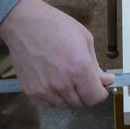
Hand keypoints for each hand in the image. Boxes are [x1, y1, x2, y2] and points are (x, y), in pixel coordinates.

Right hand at [0, 0, 114, 107]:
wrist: (24, 23)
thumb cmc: (53, 26)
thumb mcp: (84, 39)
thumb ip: (96, 65)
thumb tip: (105, 80)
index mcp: (79, 69)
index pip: (96, 98)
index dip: (101, 92)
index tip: (100, 86)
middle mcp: (62, 84)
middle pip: (82, 104)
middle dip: (87, 93)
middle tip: (84, 79)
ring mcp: (45, 90)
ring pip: (66, 105)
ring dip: (71, 95)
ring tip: (67, 76)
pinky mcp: (32, 91)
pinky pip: (49, 104)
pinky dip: (55, 97)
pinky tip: (55, 81)